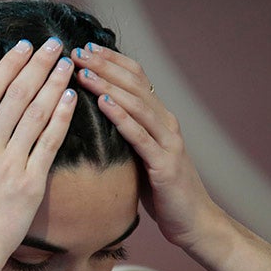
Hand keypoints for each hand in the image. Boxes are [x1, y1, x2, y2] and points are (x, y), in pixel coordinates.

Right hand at [0, 37, 77, 270]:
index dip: (7, 66)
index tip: (23, 48)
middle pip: (16, 96)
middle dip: (38, 65)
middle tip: (53, 43)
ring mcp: (10, 166)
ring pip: (36, 114)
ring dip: (53, 84)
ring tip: (68, 62)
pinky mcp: (30, 186)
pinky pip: (49, 144)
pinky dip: (61, 119)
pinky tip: (70, 99)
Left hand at [71, 43, 226, 252]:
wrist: (193, 222)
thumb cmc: (162, 191)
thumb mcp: (141, 156)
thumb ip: (126, 134)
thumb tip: (95, 118)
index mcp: (160, 119)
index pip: (136, 78)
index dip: (112, 60)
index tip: (85, 48)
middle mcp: (167, 123)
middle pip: (134, 84)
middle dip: (104, 65)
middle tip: (77, 51)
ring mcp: (168, 142)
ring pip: (136, 104)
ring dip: (108, 84)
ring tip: (83, 71)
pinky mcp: (164, 164)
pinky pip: (139, 135)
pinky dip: (120, 116)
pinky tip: (103, 102)